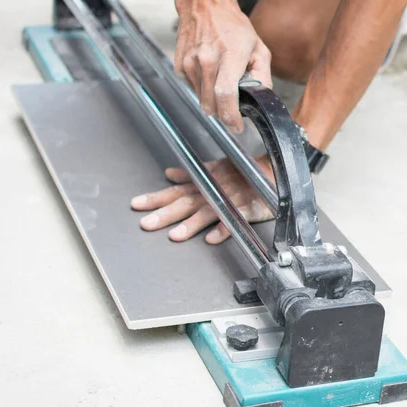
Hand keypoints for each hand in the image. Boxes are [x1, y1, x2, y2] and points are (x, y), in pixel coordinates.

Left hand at [130, 157, 273, 243]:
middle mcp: (212, 191)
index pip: (175, 191)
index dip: (156, 198)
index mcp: (204, 182)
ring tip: (175, 236)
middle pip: (186, 203)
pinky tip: (212, 239)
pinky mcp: (246, 210)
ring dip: (191, 224)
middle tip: (146, 224)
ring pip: (207, 213)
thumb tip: (169, 174)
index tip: (136, 205)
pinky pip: (234, 221)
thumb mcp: (214, 168)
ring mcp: (229, 201)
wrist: (270, 170)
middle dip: (166, 213)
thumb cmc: (241, 171)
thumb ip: (191, 174)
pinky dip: (223, 229)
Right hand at [175, 0, 271, 132]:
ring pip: (202, 101)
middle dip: (224, 114)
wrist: (204, 5)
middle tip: (234, 109)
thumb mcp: (258, 48)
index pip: (226, 94)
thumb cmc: (233, 26)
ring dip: (213, 101)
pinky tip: (210, 75)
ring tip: (222, 82)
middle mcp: (206, 59)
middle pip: (212, 105)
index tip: (237, 126)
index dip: (232, 117)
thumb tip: (261, 99)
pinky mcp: (180, 65)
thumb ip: (263, 76)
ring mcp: (190, 62)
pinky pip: (193, 90)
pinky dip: (203, 90)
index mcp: (229, 54)